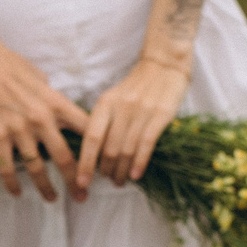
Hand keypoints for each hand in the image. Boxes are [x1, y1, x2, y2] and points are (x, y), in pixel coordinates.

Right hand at [0, 39, 88, 201]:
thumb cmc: (14, 66)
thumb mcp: (43, 80)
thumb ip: (54, 100)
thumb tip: (63, 112)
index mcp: (56, 103)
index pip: (85, 129)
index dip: (96, 148)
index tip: (102, 164)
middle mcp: (41, 119)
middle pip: (64, 157)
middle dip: (75, 180)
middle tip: (82, 196)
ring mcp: (19, 130)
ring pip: (37, 167)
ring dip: (46, 187)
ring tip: (52, 199)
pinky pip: (7, 166)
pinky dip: (12, 183)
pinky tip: (17, 193)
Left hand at [74, 54, 190, 195]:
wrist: (164, 64)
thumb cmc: (135, 87)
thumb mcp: (113, 98)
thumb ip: (103, 122)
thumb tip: (93, 155)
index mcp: (105, 103)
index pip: (92, 138)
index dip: (86, 163)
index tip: (82, 182)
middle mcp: (122, 107)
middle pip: (109, 148)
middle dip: (106, 170)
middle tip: (108, 180)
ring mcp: (142, 111)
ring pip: (127, 149)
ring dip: (122, 171)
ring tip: (120, 181)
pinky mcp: (161, 115)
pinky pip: (146, 144)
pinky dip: (139, 163)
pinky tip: (136, 175)